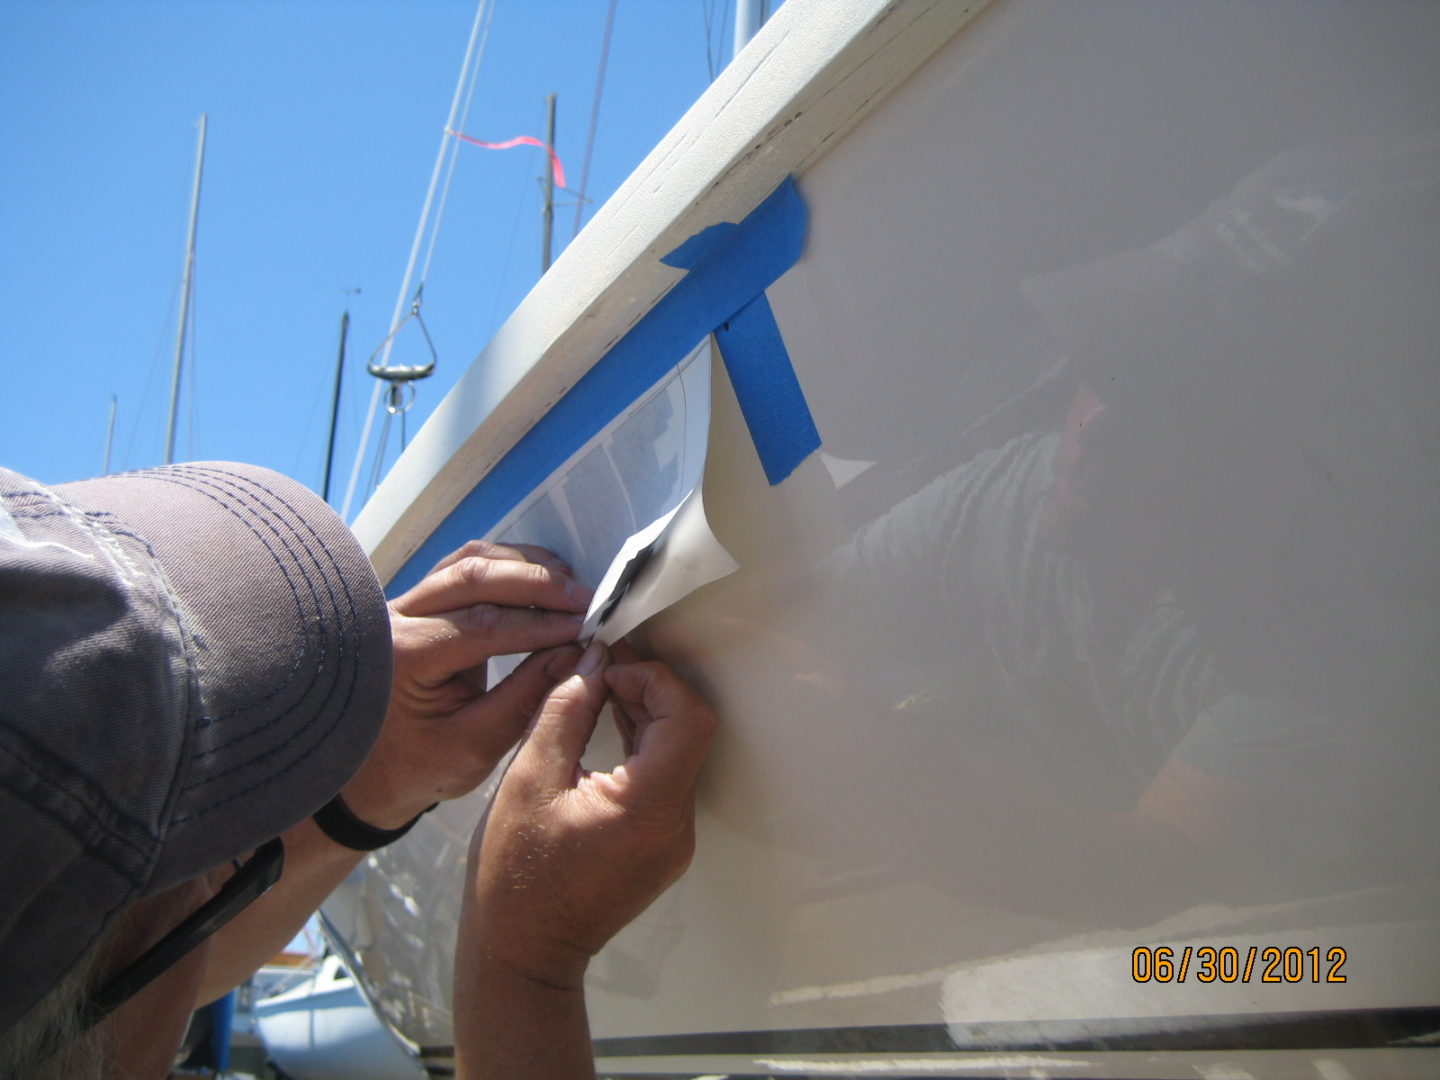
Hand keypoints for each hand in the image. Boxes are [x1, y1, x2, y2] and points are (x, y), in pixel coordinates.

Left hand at [341, 541, 591, 828]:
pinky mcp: (418, 600)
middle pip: (473, 577)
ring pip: (468, 561)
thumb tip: (576, 655)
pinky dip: (506, 565)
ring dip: (524, 566)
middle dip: (538, 584)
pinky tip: (540, 578)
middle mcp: (396, 617)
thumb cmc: (420, 765)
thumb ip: (525, 698)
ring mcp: (404, 603)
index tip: (584, 627)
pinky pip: (463, 565)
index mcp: (405, 656)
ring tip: (570, 586)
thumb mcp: (477, 746)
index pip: (482, 625)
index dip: (539, 623)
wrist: (374, 768)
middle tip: (587, 600)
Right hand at [462, 643, 716, 990]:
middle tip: (604, 669)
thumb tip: (592, 663)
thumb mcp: (530, 778)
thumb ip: (566, 711)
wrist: (523, 953)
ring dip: (647, 717)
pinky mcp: (663, 847)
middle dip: (650, 690)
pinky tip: (608, 729)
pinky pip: (666, 782)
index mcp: (648, 807)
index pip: (688, 719)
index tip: (612, 669)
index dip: (656, 679)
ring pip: (679, 755)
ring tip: (601, 690)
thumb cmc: (516, 876)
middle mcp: (675, 825)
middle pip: (688, 733)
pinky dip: (643, 748)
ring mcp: (674, 840)